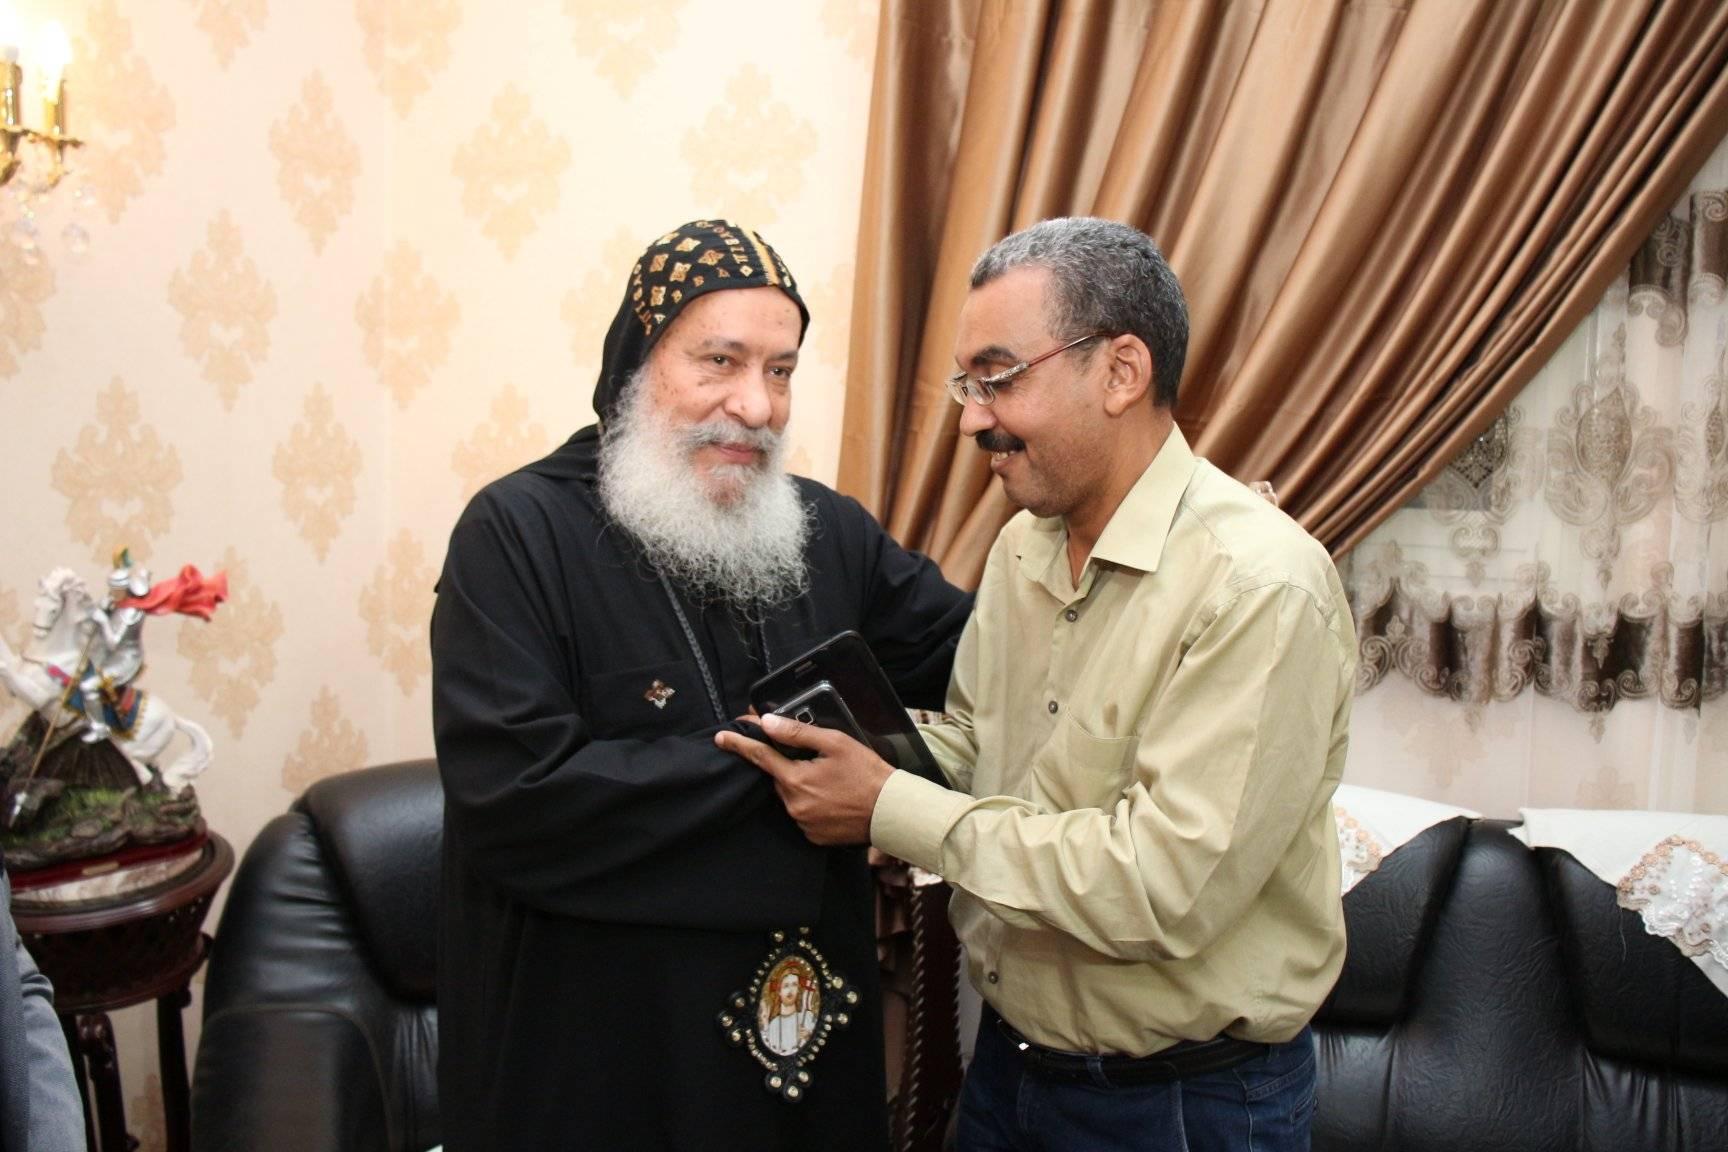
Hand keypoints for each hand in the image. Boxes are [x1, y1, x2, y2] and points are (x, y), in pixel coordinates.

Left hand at [716, 713, 894, 845]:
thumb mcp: (835, 743)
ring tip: (831, 779)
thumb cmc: (867, 773)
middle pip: (778, 777)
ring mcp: (802, 823)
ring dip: (801, 784)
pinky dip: (811, 803)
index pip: (759, 757)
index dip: (739, 744)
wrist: (891, 811)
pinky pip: (802, 814)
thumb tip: (767, 723)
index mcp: (796, 780)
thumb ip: (798, 733)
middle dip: (788, 765)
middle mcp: (793, 805)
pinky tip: (831, 796)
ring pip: (791, 795)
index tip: (722, 737)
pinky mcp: (813, 836)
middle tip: (814, 758)